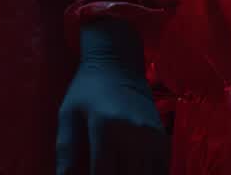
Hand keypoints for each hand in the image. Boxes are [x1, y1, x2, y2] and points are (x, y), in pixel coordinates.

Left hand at [56, 20, 167, 174]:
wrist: (118, 67)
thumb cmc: (86, 91)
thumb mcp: (68, 115)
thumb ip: (66, 149)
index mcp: (106, 127)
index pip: (103, 173)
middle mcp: (134, 134)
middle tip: (102, 173)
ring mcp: (152, 138)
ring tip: (114, 171)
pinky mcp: (164, 140)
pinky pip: (160, 171)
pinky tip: (130, 171)